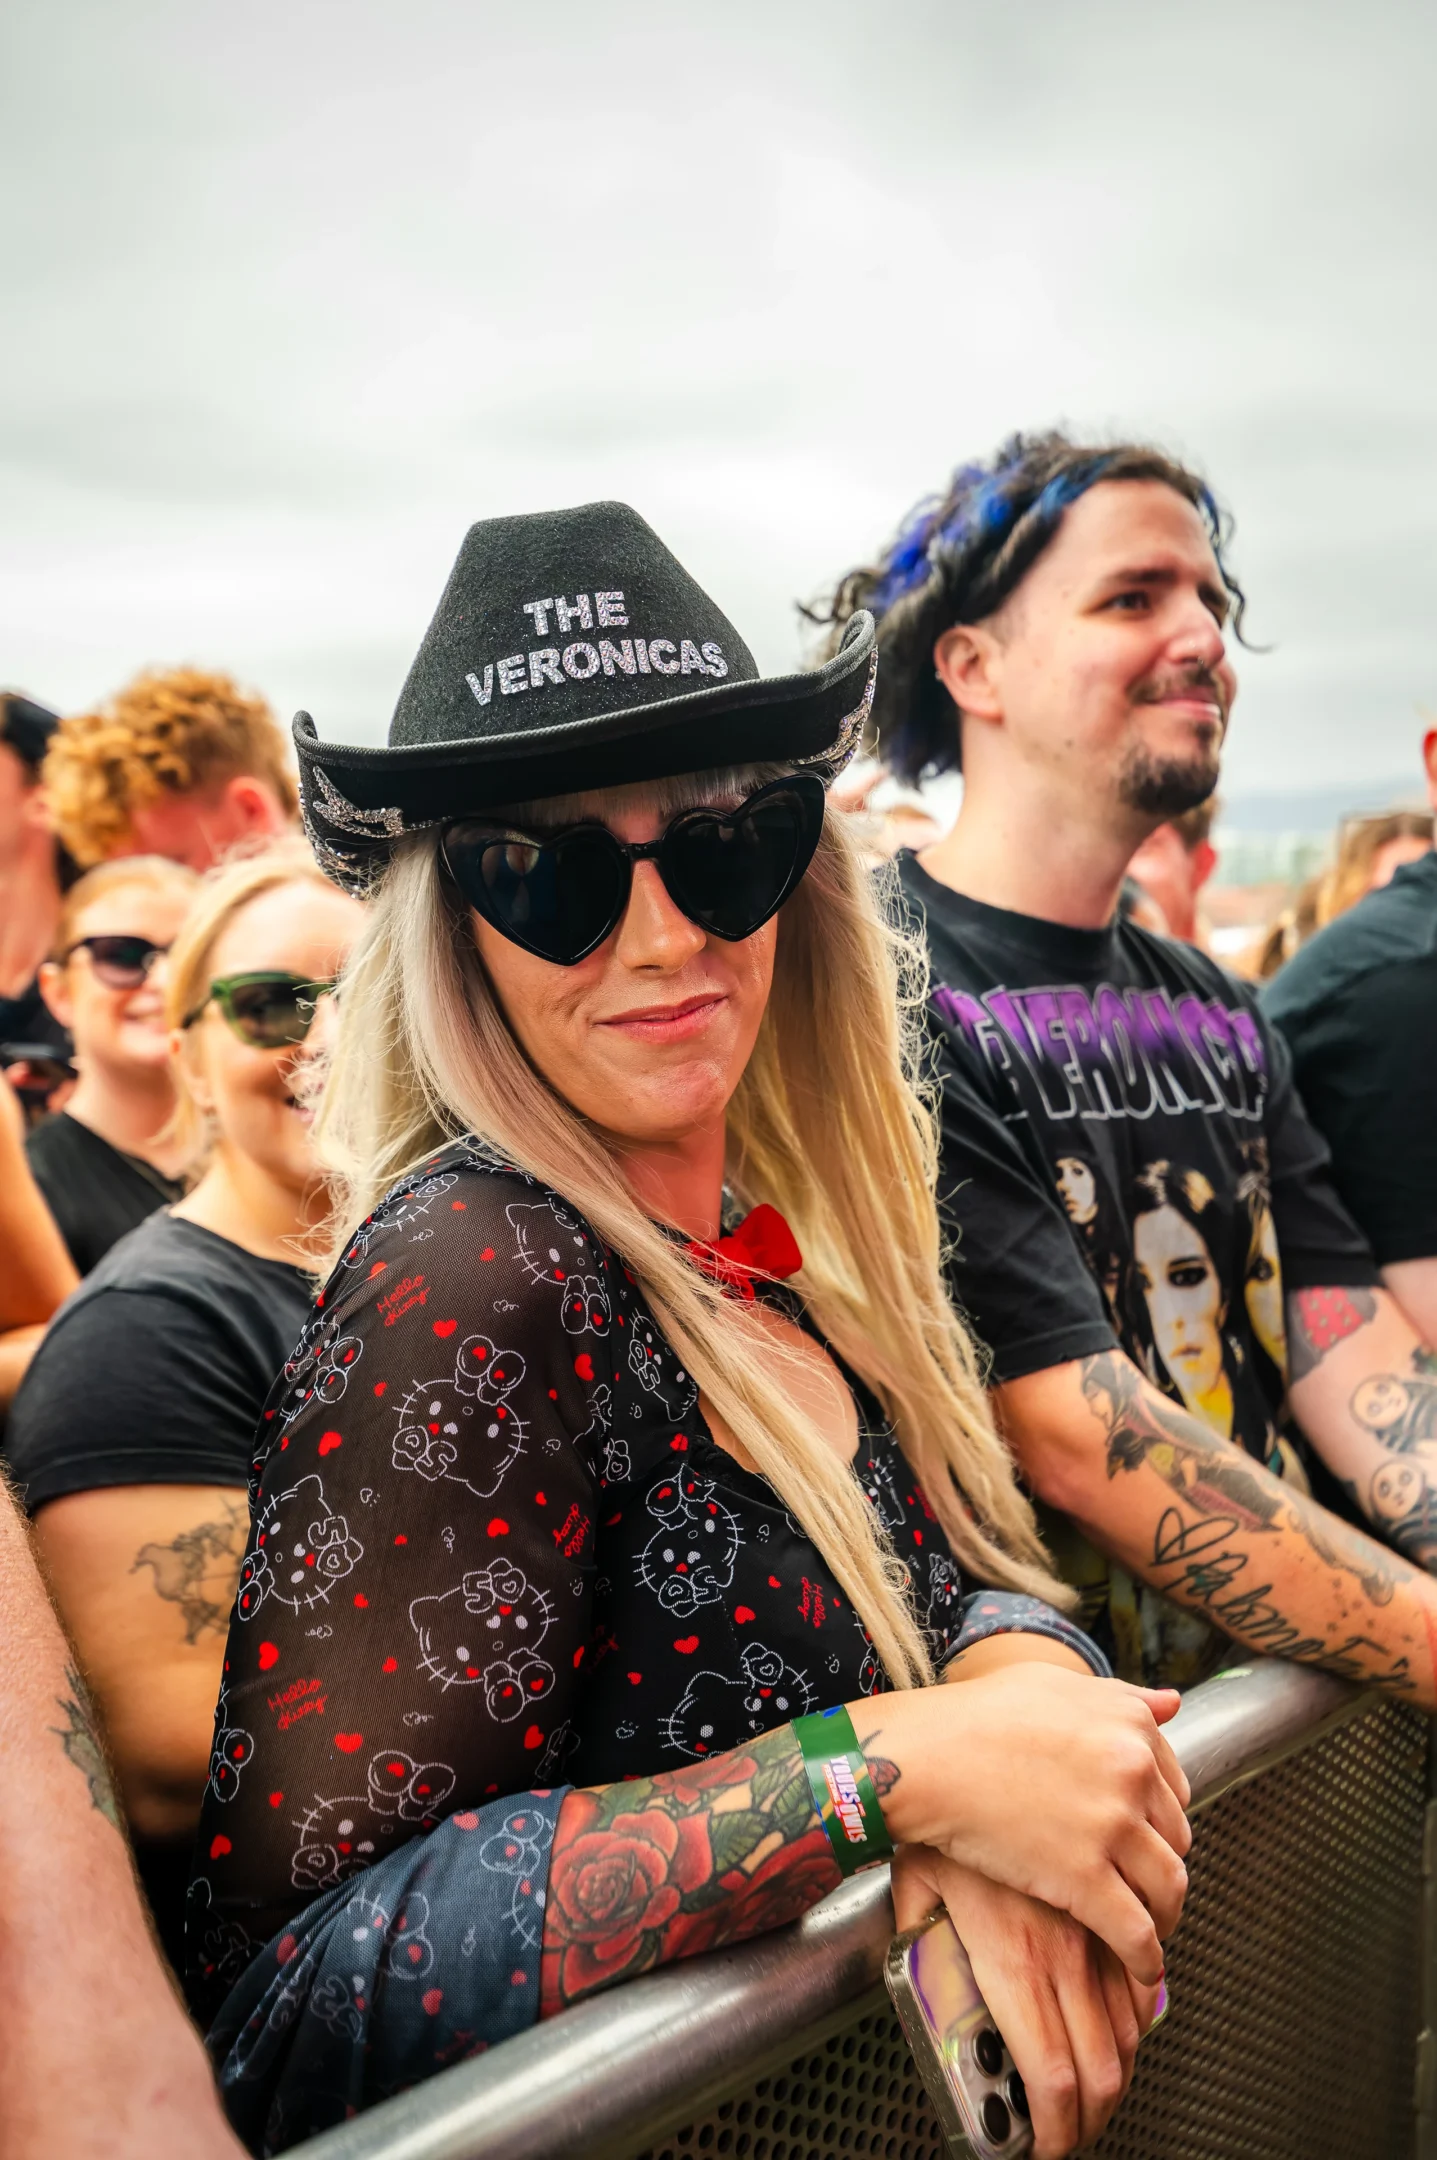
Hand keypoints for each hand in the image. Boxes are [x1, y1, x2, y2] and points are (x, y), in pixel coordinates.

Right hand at [851, 1663, 1189, 1984]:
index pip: (1175, 1788)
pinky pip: (1136, 1931)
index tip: (1145, 1839)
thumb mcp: (1053, 1684)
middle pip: (1175, 1837)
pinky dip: (1146, 1958)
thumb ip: (1119, 1697)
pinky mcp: (1084, 1878)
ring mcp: (1111, 1826)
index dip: (1159, 1819)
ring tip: (1150, 1930)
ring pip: (1168, 1886)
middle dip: (1161, 1865)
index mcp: (1129, 1726)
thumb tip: (1170, 1705)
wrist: (928, 1756)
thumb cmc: (977, 1716)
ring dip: (1165, 1916)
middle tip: (1142, 1886)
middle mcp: (1132, 1771)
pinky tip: (1141, 1969)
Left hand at [892, 1846, 1159, 2159]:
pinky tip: (1132, 1985)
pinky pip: (1150, 1934)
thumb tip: (943, 2006)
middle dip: (1101, 2106)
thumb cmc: (925, 1823)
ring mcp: (1095, 1907)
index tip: (1054, 2148)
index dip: (1062, 2128)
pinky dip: (1147, 1974)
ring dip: (1129, 2048)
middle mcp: (1063, 1946)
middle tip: (1086, 2119)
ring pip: (1140, 2006)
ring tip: (1107, 2065)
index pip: (1055, 2076)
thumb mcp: (914, 1904)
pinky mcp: (1113, 1860)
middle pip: (1108, 2060)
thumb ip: (928, 1955)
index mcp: (1012, 1966)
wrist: (955, 1742)